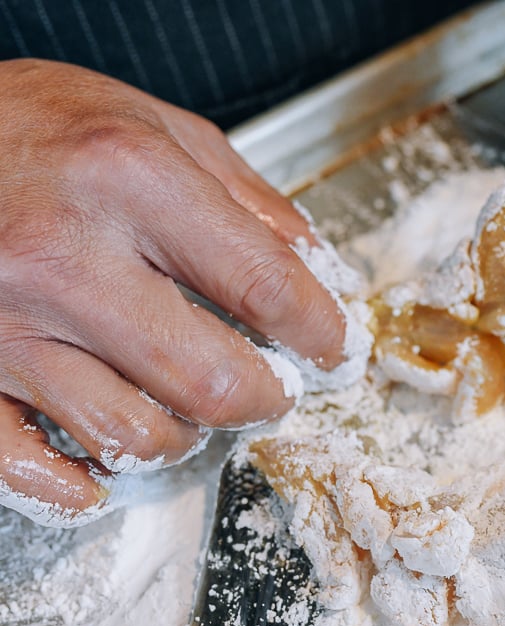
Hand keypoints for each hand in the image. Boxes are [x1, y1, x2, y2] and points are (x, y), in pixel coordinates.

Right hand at [0, 60, 347, 524]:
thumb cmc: (28, 123)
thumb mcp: (152, 124)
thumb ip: (245, 198)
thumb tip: (316, 268)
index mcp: (129, 178)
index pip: (267, 287)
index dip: (322, 332)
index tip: (333, 349)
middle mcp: (64, 254)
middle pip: (211, 382)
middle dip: (264, 398)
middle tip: (271, 388)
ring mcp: (3, 319)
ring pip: (131, 434)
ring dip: (181, 436)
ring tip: (186, 407)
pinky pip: (24, 464)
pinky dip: (75, 485)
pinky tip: (100, 469)